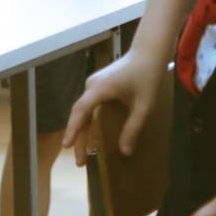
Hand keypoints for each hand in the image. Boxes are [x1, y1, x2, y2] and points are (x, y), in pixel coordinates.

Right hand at [63, 51, 162, 165]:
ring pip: (82, 110)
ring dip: (82, 131)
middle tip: (80, 163)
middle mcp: (92, 85)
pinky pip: (88, 105)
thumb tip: (124, 152)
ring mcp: (93, 84)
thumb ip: (133, 128)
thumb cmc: (147, 76)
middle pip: (79, 113)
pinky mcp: (98, 85)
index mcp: (101, 88)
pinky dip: (87, 121)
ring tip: (83, 154)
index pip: (81, 110)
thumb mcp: (144, 106)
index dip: (73, 129)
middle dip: (77, 138)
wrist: (149, 52)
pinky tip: (90, 135)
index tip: (67, 146)